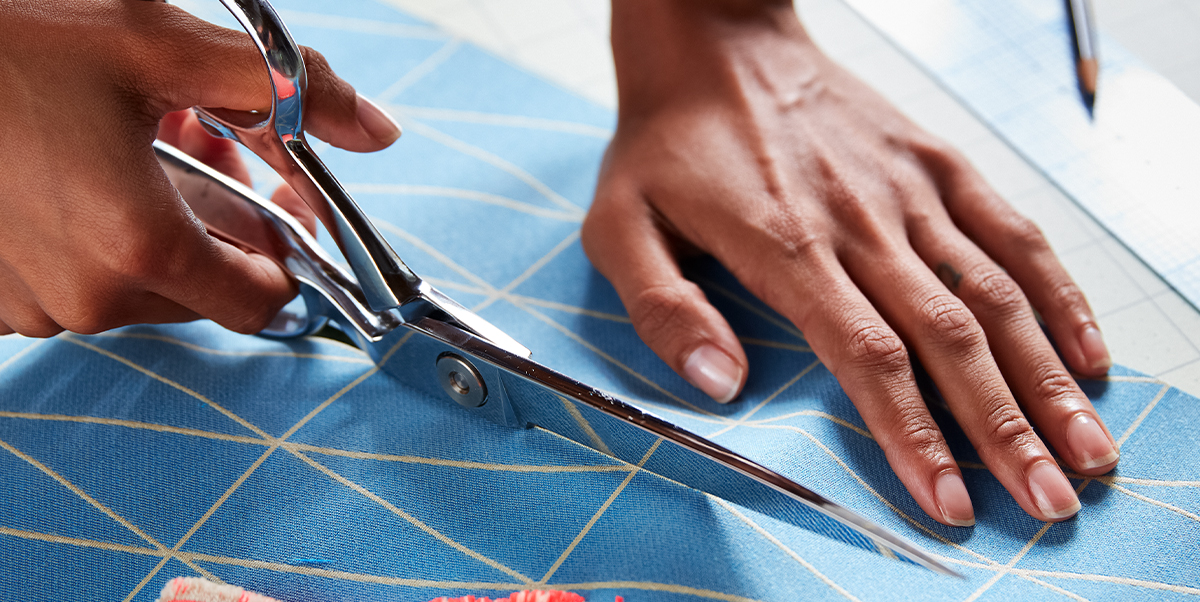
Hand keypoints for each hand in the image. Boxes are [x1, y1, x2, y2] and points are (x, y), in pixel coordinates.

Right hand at [0, 0, 399, 336]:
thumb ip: (283, 91)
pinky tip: (89, 169)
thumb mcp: (162, 48)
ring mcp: (28, 303)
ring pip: (140, 283)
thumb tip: (375, 127)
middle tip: (217, 153)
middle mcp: (84, 295)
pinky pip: (75, 282)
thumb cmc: (8, 44)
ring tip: (147, 144)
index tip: (294, 222)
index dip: (291, 261)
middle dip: (227, 224)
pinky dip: (101, 235)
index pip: (262, 303)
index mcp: (138, 246)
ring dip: (163, 222)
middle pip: (205, 290)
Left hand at [584, 0, 1118, 524]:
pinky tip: (1087, 350)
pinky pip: (1011, 230)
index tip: (949, 502)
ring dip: (1045, 376)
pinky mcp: (935, 161)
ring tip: (1086, 448)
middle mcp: (862, 221)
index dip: (913, 435)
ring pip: (995, 293)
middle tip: (1048, 500)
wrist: (714, 39)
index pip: (867, 357)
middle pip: (949, 339)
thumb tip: (720, 385)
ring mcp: (908, 189)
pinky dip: (1056, 292)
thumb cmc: (666, 142)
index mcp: (786, 246)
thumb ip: (664, 309)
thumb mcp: (620, 225)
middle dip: (1003, 429)